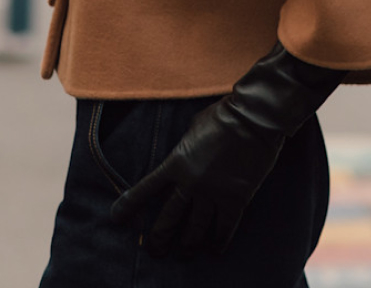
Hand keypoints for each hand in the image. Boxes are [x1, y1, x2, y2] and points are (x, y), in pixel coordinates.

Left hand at [110, 96, 281, 255]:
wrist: (253, 119)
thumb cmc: (223, 116)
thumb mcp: (194, 126)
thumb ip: (187, 146)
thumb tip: (187, 152)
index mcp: (176, 162)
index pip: (146, 188)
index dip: (129, 205)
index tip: (117, 218)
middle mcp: (191, 183)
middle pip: (169, 218)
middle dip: (160, 238)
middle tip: (155, 251)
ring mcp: (213, 193)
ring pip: (195, 228)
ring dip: (188, 245)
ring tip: (184, 255)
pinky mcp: (236, 199)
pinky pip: (225, 227)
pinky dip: (219, 241)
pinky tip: (214, 250)